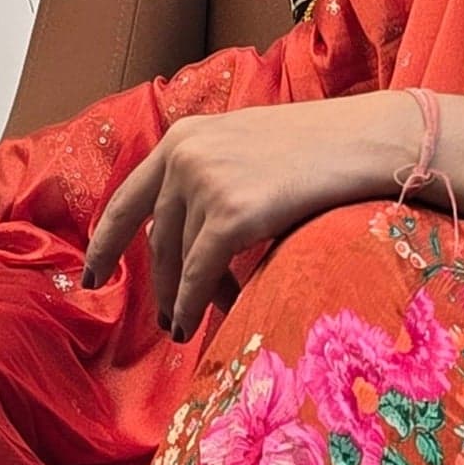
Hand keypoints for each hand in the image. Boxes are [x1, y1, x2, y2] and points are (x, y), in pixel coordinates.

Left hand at [81, 97, 414, 339]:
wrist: (370, 140)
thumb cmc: (323, 149)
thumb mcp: (249, 149)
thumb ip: (212, 178)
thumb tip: (191, 236)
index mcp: (184, 137)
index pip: (128, 197)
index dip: (106, 241)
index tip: (93, 273)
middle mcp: (185, 156)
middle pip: (156, 236)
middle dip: (158, 282)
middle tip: (165, 318)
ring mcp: (206, 183)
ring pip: (177, 258)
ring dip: (181, 298)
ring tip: (186, 327)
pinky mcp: (232, 213)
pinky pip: (200, 273)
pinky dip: (194, 302)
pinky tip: (195, 323)